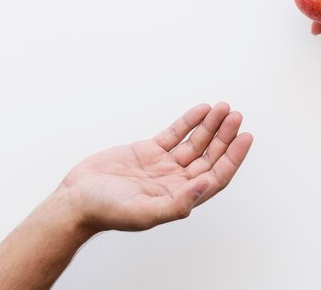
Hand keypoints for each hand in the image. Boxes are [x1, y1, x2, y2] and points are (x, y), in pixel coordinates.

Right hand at [59, 102, 252, 231]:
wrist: (75, 199)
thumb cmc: (106, 211)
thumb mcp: (144, 212)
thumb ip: (177, 203)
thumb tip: (206, 185)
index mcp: (180, 197)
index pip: (216, 176)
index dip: (233, 157)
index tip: (246, 137)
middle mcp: (176, 181)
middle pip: (209, 156)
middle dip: (225, 136)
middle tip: (236, 116)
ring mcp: (163, 165)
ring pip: (195, 142)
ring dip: (210, 126)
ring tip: (223, 108)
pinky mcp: (148, 151)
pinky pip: (175, 133)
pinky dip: (189, 121)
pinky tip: (202, 109)